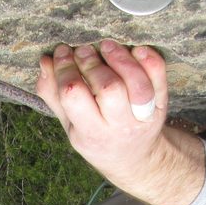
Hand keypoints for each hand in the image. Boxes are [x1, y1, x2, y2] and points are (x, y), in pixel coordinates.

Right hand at [36, 40, 203, 204]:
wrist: (134, 158)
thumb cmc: (97, 136)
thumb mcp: (70, 124)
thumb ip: (54, 95)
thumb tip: (45, 62)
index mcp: (90, 133)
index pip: (74, 97)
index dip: (66, 70)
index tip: (62, 52)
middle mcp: (118, 127)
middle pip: (108, 89)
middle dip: (92, 63)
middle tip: (83, 50)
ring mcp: (142, 117)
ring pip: (136, 84)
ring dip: (120, 59)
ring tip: (105, 46)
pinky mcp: (160, 105)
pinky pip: (159, 79)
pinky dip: (150, 60)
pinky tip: (136, 50)